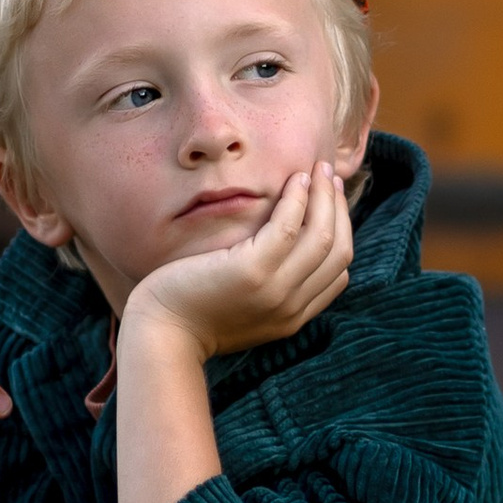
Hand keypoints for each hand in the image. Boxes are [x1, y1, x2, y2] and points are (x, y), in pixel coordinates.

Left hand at [124, 163, 353, 367]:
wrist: (161, 333)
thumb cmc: (191, 314)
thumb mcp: (244, 309)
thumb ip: (269, 290)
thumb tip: (282, 253)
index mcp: (292, 317)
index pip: (337, 273)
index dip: (341, 233)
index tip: (332, 205)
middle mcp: (292, 306)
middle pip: (338, 252)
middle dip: (340, 209)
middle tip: (332, 176)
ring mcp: (275, 290)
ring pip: (322, 236)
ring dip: (327, 197)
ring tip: (320, 169)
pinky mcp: (252, 271)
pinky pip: (289, 226)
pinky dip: (299, 199)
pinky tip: (296, 179)